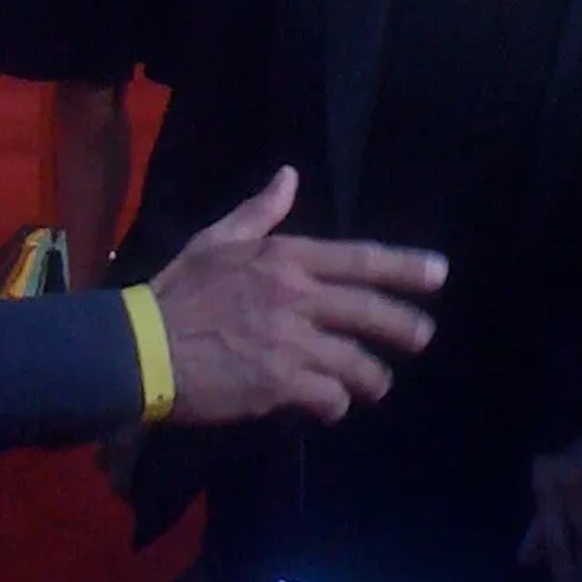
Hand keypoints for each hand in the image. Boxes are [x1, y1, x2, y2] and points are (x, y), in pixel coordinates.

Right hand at [150, 167, 446, 426]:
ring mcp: (290, 343)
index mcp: (287, 258)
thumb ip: (260, 211)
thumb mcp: (217, 239)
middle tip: (424, 336)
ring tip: (376, 384)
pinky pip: (327, 397)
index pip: (360, 259)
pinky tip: (331, 406)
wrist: (143, 348)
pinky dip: (334, 403)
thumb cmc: (179, 291)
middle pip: (370, 312)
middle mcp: (297, 297)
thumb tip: (288, 175)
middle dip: (405, 325)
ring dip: (372, 377)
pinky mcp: (278, 385)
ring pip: (356, 362)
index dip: (404, 266)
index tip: (439, 273)